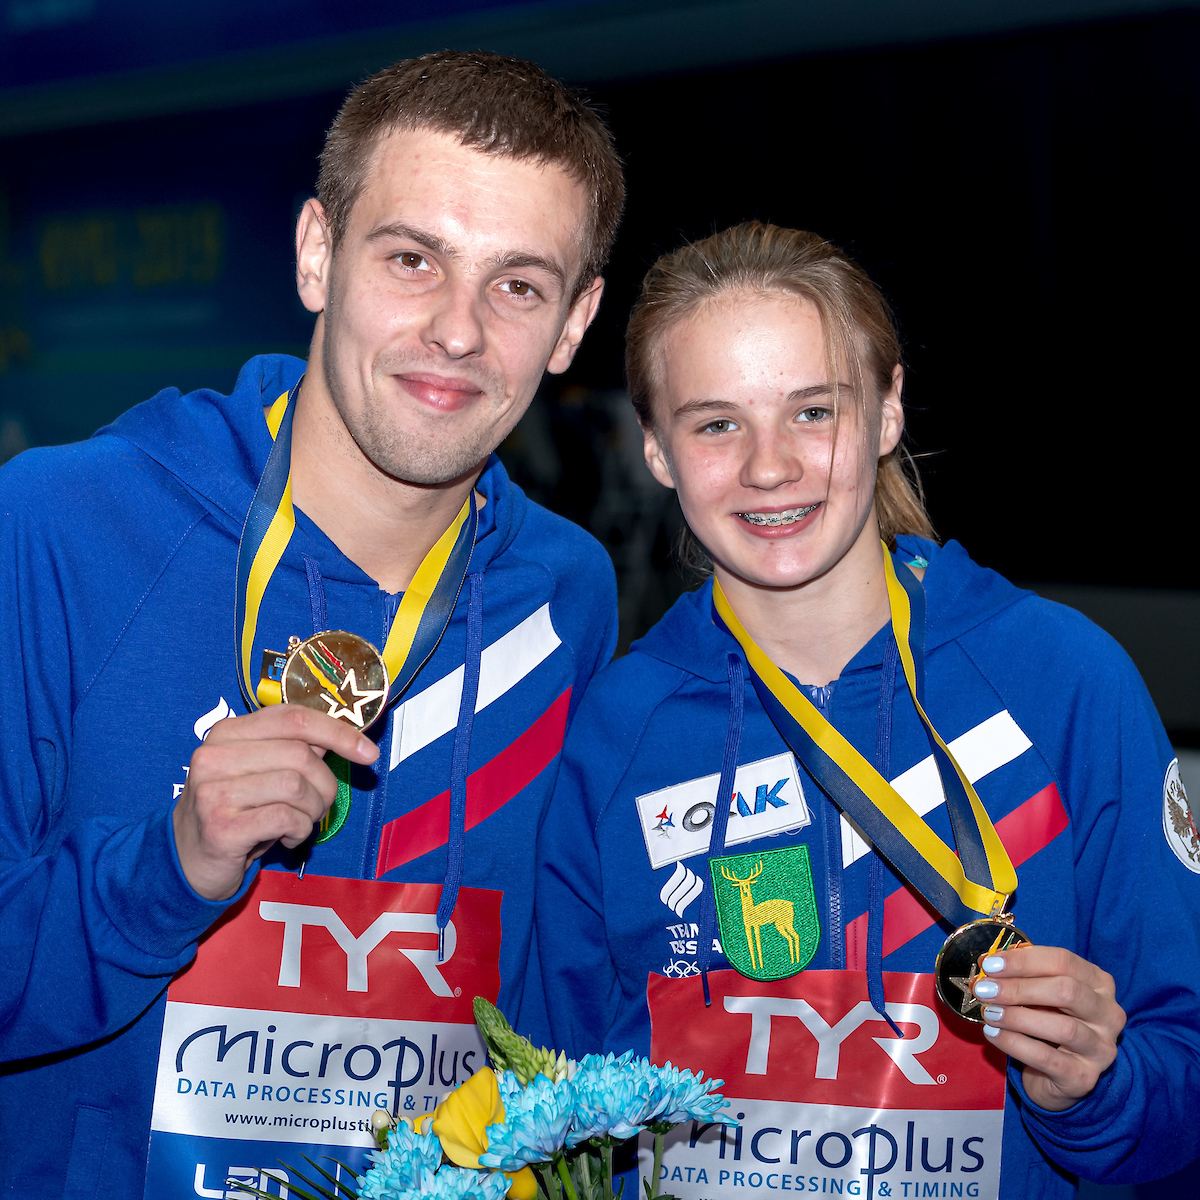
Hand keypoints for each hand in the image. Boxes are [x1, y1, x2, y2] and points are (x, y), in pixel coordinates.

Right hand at [172, 704, 378, 900]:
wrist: (187, 861)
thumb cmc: (236, 812)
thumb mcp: (261, 773)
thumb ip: (295, 750)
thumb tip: (346, 738)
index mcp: (228, 732)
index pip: (294, 717)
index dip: (339, 732)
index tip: (369, 752)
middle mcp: (215, 755)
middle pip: (301, 754)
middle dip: (325, 785)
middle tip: (319, 806)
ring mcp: (213, 791)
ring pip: (296, 786)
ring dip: (313, 810)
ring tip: (300, 823)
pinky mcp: (220, 827)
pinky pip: (286, 818)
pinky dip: (300, 830)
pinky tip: (287, 839)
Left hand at [972, 944, 1125, 1110]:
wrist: (1057, 1077)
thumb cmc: (1048, 1021)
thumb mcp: (1041, 994)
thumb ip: (1025, 977)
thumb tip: (990, 964)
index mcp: (1099, 983)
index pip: (1063, 961)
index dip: (1024, 960)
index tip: (990, 964)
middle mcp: (1109, 1014)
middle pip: (1067, 991)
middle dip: (1019, 988)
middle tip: (984, 990)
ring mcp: (1101, 1048)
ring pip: (1062, 1027)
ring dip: (1017, 1017)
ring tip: (988, 1013)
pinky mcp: (1085, 1077)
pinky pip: (1047, 1058)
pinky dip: (1014, 1043)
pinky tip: (992, 1034)